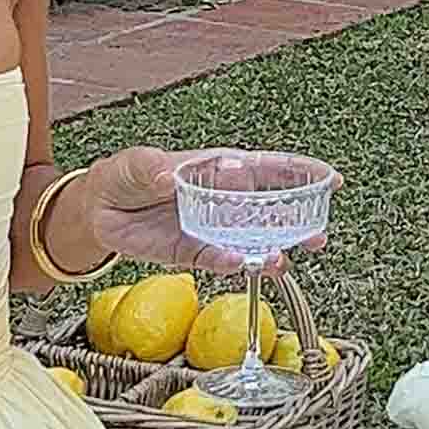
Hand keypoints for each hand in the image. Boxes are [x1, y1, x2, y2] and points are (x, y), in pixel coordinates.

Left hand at [74, 146, 327, 282]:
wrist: (97, 210)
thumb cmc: (123, 176)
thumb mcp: (135, 163)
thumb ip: (152, 168)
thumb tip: (169, 177)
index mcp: (218, 168)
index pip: (266, 169)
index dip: (301, 173)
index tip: (330, 179)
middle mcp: (222, 200)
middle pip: (269, 210)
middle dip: (296, 222)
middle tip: (318, 235)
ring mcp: (210, 229)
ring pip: (249, 242)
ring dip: (269, 251)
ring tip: (282, 260)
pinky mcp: (192, 253)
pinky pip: (216, 260)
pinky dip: (228, 263)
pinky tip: (239, 265)